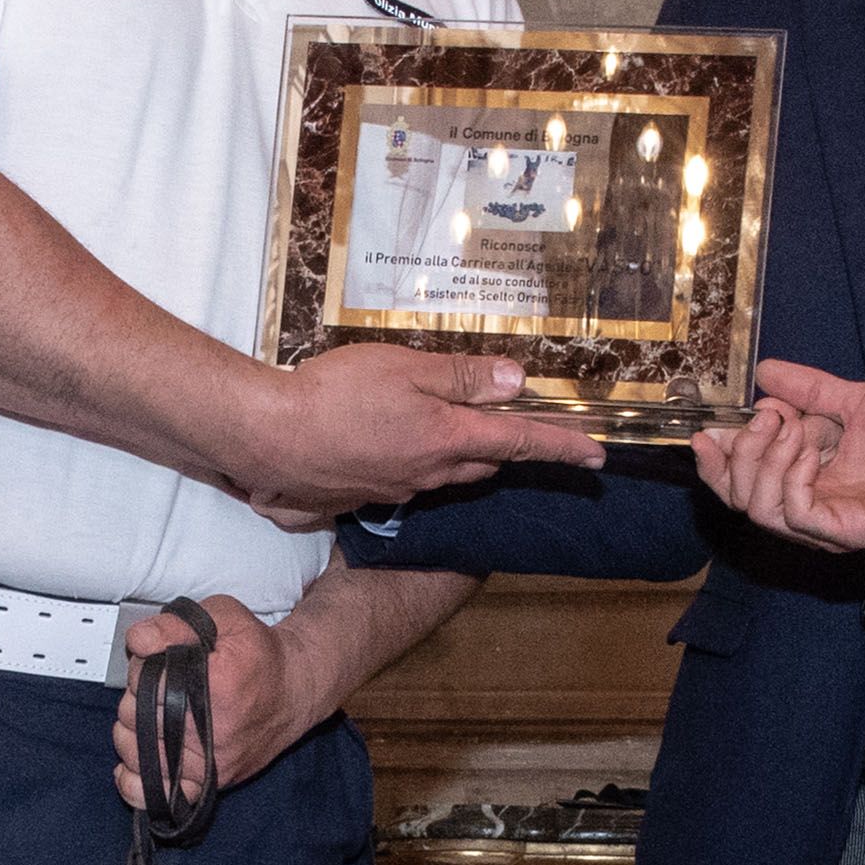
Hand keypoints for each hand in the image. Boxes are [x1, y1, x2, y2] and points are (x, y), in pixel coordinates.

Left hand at [110, 596, 299, 818]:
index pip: (144, 679)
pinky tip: (139, 761)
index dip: (144, 666)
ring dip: (133, 731)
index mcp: (214, 686)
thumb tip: (138, 641)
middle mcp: (211, 731)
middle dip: (138, 696)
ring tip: (155, 716)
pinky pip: (154, 795)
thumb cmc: (259, 656)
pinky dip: (135, 782)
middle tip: (163, 688)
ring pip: (134, 750)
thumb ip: (176, 623)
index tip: (161, 662)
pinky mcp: (209, 783)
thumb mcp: (225, 619)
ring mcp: (209, 763)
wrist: (294, 691)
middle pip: (134, 714)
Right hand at [239, 342, 602, 524]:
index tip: (596, 456)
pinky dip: (415, 461)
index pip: (518, 441)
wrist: (268, 436)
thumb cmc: (333, 394)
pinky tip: (389, 441)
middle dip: (500, 445)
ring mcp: (398, 490)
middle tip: (506, 419)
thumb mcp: (404, 369)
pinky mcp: (368, 495)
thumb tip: (516, 382)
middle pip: (484, 463)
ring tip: (440, 423)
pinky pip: (409, 480)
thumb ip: (461, 377)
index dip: (561, 447)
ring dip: (457, 453)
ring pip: (447, 473)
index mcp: (446, 438)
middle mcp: (429, 473)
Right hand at [693, 363, 864, 551]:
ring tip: (792, 427)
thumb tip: (765, 371)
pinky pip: (794, 512)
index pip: (739, 482)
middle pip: (737, 498)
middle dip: (737, 453)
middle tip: (765, 418)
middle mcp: (805, 506)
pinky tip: (811, 451)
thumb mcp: (853, 400)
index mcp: (802, 479)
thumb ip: (809, 390)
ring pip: (757, 507)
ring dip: (763, 460)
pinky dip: (791, 476)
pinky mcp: (842, 531)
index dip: (717, 459)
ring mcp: (822, 523)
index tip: (710, 428)